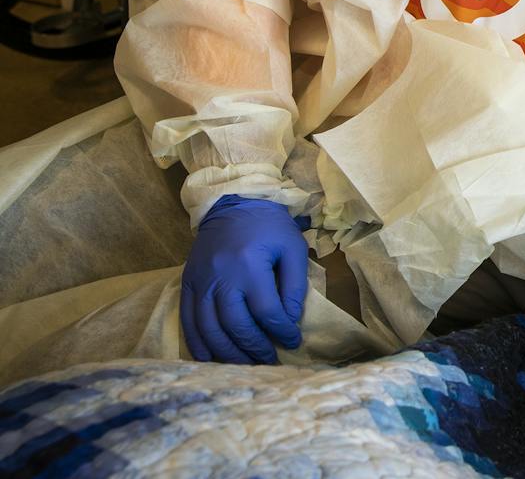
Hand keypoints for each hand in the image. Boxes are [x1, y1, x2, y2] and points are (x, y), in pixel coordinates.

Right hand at [180, 195, 308, 363]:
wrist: (232, 204)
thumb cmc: (269, 226)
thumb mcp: (293, 247)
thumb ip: (294, 285)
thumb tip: (289, 321)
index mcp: (250, 266)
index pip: (266, 312)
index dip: (281, 331)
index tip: (293, 341)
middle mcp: (221, 277)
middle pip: (236, 326)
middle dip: (255, 349)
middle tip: (270, 360)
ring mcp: (200, 282)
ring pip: (210, 329)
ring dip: (228, 353)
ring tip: (245, 365)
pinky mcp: (187, 283)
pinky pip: (188, 321)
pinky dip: (198, 343)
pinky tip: (209, 358)